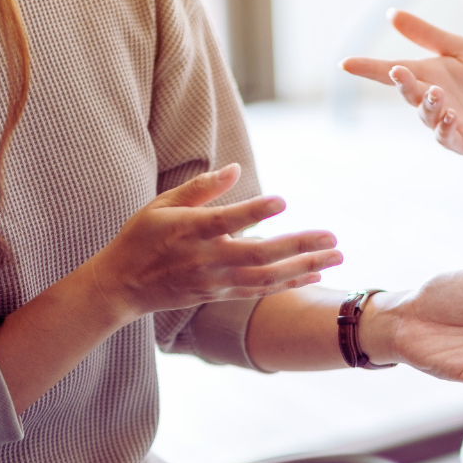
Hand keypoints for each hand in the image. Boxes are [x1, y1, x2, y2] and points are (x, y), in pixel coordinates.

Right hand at [90, 164, 342, 320]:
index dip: (254, 212)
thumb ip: (200, 188)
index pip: (227, 221)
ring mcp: (216, 281)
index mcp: (190, 231)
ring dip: (305, 266)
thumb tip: (234, 168)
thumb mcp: (162, 204)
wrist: (124, 286)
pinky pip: (261, 290)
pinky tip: (314, 271)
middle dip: (299, 246)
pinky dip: (289, 282)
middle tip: (333, 236)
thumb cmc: (142, 237)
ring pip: (267, 278)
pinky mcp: (221, 295)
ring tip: (338, 255)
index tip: (282, 201)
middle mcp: (206, 259)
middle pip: (260, 255)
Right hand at [340, 10, 462, 158]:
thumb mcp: (459, 50)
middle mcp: (429, 99)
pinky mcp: (458, 140)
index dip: (369, 68)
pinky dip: (445, 126)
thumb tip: (392, 14)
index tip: (346, 63)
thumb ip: (427, 35)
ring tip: (436, 92)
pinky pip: (446, 136)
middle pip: (408, 92)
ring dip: (428, 103)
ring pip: (426, 114)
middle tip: (398, 71)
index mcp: (426, 75)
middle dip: (402, 83)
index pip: (392, 71)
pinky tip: (450, 115)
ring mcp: (442, 121)